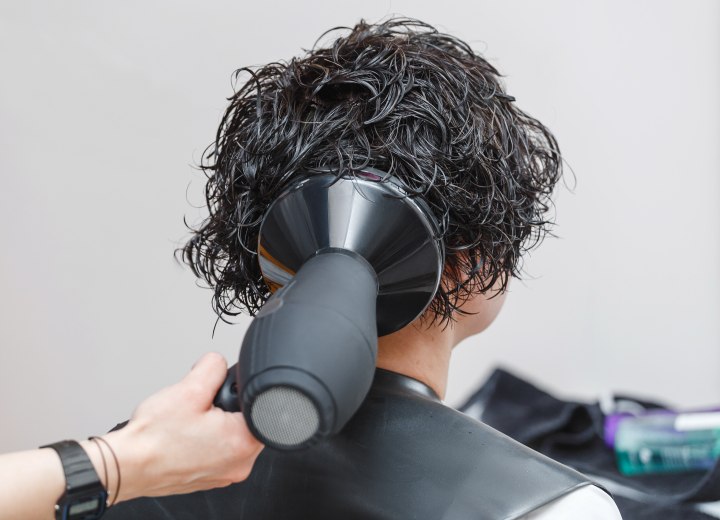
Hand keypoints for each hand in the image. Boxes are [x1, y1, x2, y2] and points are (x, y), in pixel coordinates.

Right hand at [100, 352, 263, 500]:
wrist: (125, 466)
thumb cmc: (153, 438)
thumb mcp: (189, 388)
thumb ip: (213, 367)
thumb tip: (220, 362)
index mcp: (243, 443)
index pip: (259, 405)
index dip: (237, 392)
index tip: (219, 394)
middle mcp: (240, 464)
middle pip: (245, 421)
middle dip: (224, 408)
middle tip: (199, 408)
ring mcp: (225, 474)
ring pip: (230, 435)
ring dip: (214, 425)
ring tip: (188, 424)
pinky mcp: (210, 478)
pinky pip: (216, 451)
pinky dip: (204, 441)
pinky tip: (184, 437)